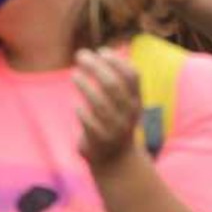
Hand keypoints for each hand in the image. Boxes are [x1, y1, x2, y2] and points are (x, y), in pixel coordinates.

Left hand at [74, 48, 142, 171]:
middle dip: (95, 67)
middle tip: (80, 55)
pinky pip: (89, 123)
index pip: (132, 75)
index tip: (101, 51)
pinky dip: (82, 112)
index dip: (117, 61)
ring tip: (74, 74)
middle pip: (113, 85)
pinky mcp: (100, 140)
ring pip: (100, 104)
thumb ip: (118, 82)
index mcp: (137, 101)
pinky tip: (75, 104)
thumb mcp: (125, 104)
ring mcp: (115, 128)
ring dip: (85, 86)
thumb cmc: (116, 123)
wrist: (116, 160)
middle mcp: (128, 113)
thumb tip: (104, 53)